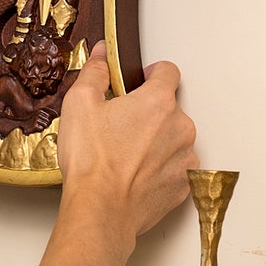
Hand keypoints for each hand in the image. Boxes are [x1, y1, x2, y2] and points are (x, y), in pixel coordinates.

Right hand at [55, 45, 195, 243]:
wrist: (100, 210)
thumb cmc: (92, 162)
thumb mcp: (80, 103)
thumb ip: (96, 72)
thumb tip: (102, 55)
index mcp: (159, 102)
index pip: (168, 71)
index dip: (152, 73)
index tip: (139, 81)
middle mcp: (181, 128)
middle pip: (170, 108)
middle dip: (149, 112)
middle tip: (121, 125)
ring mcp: (186, 159)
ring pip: (174, 139)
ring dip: (157, 141)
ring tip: (126, 154)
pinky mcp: (184, 186)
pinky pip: (175, 168)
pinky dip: (160, 168)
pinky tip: (135, 174)